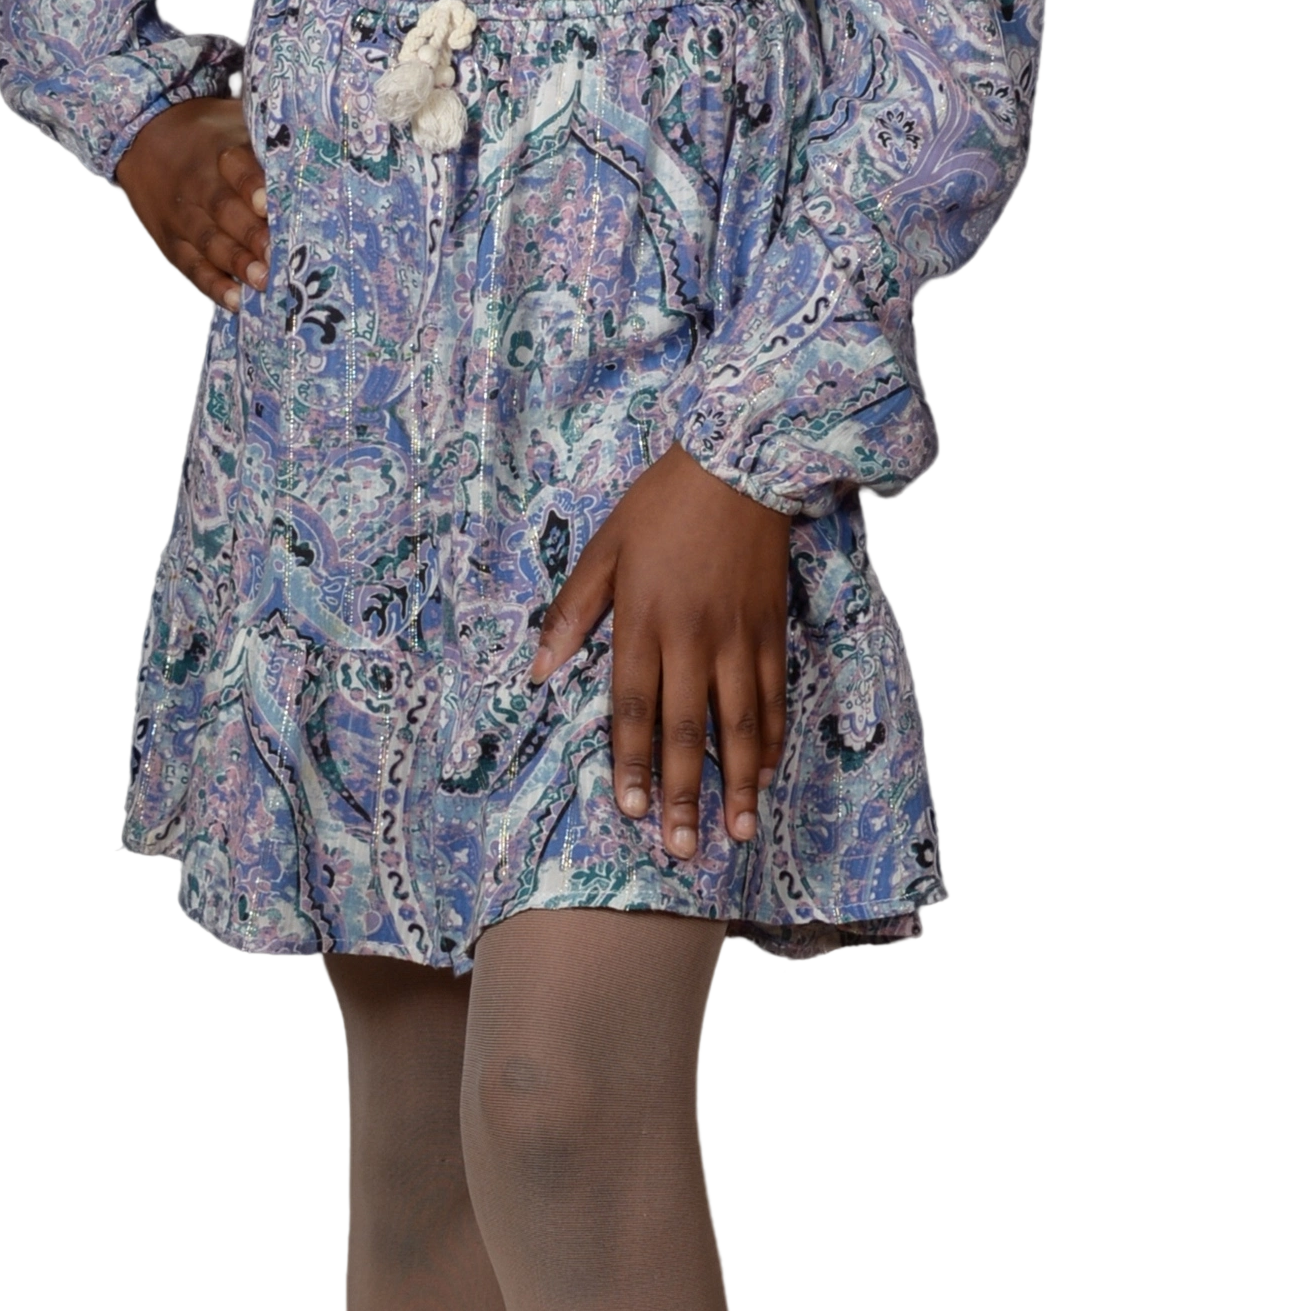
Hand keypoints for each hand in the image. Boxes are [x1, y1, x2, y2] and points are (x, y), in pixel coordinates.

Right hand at [113, 95, 268, 310]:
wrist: (145, 136)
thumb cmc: (211, 134)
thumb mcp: (237, 122)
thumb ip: (271, 144)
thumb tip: (324, 164)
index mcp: (220, 150)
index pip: (238, 169)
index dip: (253, 187)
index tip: (269, 205)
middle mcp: (198, 184)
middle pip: (224, 210)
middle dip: (252, 236)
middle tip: (279, 257)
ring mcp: (181, 215)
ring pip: (208, 241)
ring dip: (236, 263)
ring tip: (264, 282)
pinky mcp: (170, 240)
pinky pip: (190, 265)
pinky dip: (212, 284)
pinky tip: (235, 300)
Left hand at [527, 444, 789, 859]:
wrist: (741, 461)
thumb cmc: (662, 503)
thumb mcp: (603, 546)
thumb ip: (571, 611)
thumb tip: (535, 670)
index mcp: (644, 619)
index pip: (635, 705)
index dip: (631, 762)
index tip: (629, 811)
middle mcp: (693, 637)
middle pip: (686, 728)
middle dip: (683, 793)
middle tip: (682, 848)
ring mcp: (738, 637)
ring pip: (738, 723)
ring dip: (738, 782)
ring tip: (739, 832)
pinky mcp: (772, 629)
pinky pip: (774, 695)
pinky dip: (772, 737)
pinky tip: (768, 773)